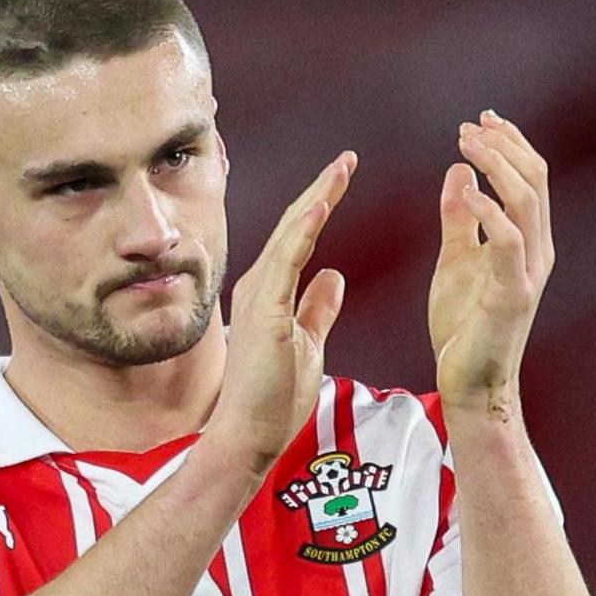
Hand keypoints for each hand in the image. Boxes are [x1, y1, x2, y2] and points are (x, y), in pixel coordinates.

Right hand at [205, 151, 355, 468]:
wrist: (249, 436)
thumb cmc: (274, 399)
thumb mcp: (308, 342)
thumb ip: (319, 308)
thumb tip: (335, 275)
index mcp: (270, 292)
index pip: (298, 238)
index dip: (320, 204)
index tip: (342, 176)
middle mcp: (259, 286)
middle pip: (293, 226)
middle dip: (321, 189)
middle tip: (347, 158)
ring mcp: (258, 296)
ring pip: (289, 235)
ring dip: (317, 198)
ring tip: (341, 168)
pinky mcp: (265, 312)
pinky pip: (287, 260)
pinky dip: (304, 229)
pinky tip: (323, 204)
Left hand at [430, 111, 552, 413]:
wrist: (470, 383)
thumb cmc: (464, 326)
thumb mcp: (456, 261)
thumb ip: (460, 219)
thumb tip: (460, 172)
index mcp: (528, 241)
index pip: (530, 178)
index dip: (509, 144)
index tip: (480, 120)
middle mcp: (537, 250)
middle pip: (534, 180)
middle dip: (503, 146)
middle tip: (469, 126)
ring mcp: (529, 272)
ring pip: (527, 201)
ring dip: (497, 166)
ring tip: (467, 144)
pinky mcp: (514, 294)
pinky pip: (508, 241)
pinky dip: (490, 210)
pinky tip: (467, 190)